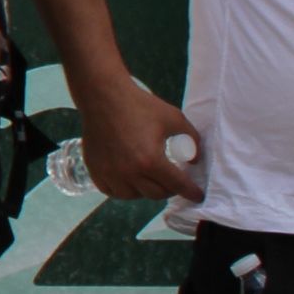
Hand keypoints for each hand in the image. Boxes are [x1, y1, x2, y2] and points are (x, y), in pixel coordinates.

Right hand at [73, 68, 202, 202]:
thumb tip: (194, 160)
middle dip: (169, 189)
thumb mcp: (174, 118)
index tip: (198, 196)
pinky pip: (111, 191)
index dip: (191, 192)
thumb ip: (192, 139)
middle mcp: (130, 172)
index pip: (177, 185)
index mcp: (151, 161)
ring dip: (145, 191)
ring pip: (133, 196)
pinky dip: (123, 190)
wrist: (103, 97)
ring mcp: (110, 173)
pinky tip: (128, 181)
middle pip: (156, 194)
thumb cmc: (140, 106)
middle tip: (172, 181)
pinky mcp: (95, 169)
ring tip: (149, 180)